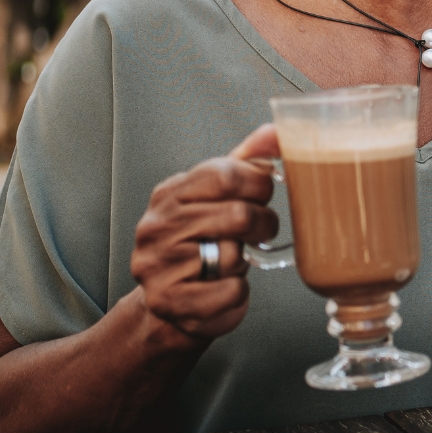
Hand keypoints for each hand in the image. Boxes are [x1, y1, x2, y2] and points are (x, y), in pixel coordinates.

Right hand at [129, 124, 281, 346]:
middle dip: (261, 225)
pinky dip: (237, 294)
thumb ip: (247, 163)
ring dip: (244, 263)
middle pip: (238, 215)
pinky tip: (221, 289)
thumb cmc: (204, 244)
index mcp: (170, 193)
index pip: (225, 173)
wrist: (172, 302)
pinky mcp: (169, 301)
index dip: (258, 186)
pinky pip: (230, 293)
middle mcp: (156, 226)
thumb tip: (275, 130)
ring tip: (228, 262)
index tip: (262, 197)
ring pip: (233, 256)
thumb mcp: (220, 198)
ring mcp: (158, 265)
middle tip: (256, 234)